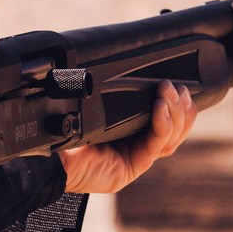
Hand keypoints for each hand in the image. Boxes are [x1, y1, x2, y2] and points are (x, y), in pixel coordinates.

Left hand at [59, 81, 196, 194]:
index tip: (179, 84)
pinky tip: (160, 107)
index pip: (164, 117)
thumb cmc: (66, 127)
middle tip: (177, 86)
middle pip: (175, 128)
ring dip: (176, 112)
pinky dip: (163, 124)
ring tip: (170, 91)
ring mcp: (137, 157)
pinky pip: (157, 144)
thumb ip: (115, 93)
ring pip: (172, 137)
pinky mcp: (134, 166)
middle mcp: (136, 144)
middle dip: (181, 105)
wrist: (51, 154)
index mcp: (130, 129)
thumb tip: (128, 65)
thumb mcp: (96, 106)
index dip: (177, 103)